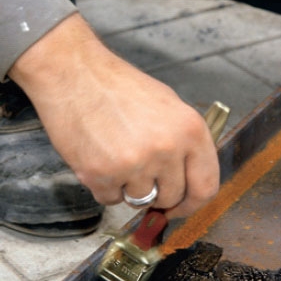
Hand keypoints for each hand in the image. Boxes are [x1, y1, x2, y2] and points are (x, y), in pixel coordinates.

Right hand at [8, 13, 219, 217]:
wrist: (73, 73)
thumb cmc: (119, 88)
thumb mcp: (169, 108)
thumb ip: (184, 147)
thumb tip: (187, 184)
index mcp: (190, 131)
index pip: (206, 186)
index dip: (193, 203)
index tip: (181, 207)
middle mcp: (166, 149)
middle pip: (171, 198)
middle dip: (157, 193)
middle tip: (141, 173)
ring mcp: (134, 164)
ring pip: (140, 201)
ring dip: (129, 187)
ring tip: (118, 156)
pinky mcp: (102, 174)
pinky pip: (111, 200)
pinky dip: (105, 186)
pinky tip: (101, 158)